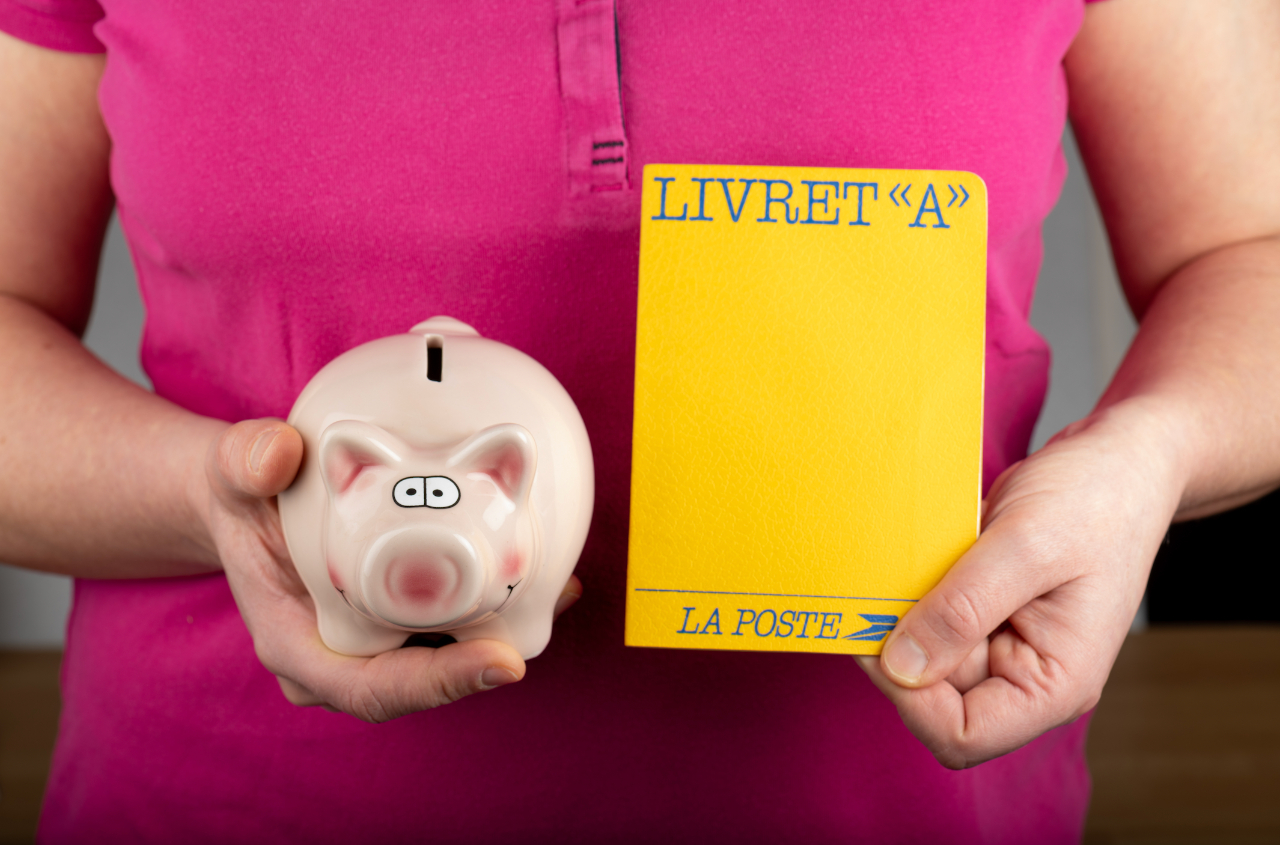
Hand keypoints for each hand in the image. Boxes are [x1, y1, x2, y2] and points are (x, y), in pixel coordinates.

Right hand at [196, 418, 582, 721]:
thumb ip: (244, 460)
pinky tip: (541, 578)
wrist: (251, 502)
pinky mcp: (400, 625)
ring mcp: (374, 647)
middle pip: (427, 681)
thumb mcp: (231, 472)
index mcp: (298, 647)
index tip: (501, 663)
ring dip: (505, 632)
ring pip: (448, 658)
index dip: (439, 684)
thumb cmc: (241, 497)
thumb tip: (274, 455)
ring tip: (558, 590)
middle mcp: (341, 661)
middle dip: (490, 659)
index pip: (374, 689)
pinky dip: (497, 608)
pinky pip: (454, 628)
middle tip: (545, 609)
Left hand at [856, 400, 1184, 767]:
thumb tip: (901, 666)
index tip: (875, 638)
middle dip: (898, 653)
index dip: (909, 697)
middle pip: (933, 700)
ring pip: (924, 659)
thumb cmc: (1096, 500)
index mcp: (1054, 685)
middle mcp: (1026, 678)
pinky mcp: (983, 614)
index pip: (962, 734)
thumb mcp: (1027, 544)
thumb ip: (964, 608)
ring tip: (899, 567)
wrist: (1118, 460)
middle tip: (874, 593)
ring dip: (900, 620)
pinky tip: (911, 561)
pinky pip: (930, 622)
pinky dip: (911, 597)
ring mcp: (1003, 646)